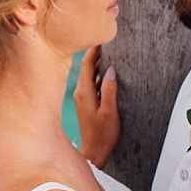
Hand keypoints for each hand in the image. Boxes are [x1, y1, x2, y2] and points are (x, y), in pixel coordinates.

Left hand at [74, 46, 118, 167]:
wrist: (94, 151)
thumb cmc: (103, 134)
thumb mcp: (110, 111)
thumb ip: (109, 90)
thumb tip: (111, 70)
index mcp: (84, 92)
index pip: (87, 64)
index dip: (94, 50)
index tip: (100, 38)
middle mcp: (80, 93)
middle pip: (86, 67)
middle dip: (95, 54)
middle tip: (106, 42)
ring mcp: (81, 98)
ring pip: (89, 75)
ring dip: (98, 65)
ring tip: (109, 54)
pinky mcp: (85, 103)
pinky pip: (91, 84)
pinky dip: (98, 76)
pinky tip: (107, 75)